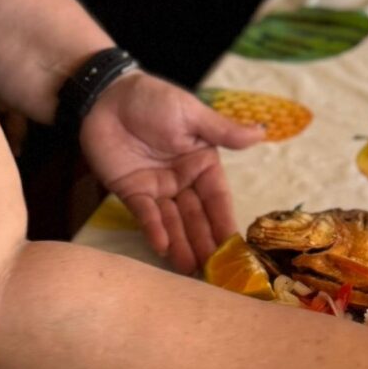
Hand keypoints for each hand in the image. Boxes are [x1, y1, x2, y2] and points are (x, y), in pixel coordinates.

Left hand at [78, 71, 262, 274]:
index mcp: (202, 163)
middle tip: (214, 273)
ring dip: (182, 245)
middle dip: (205, 243)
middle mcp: (182, 181)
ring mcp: (156, 189)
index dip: (225, 222)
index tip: (237, 250)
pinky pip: (145, 215)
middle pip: (196, 217)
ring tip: (192, 271)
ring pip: (173, 222)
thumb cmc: (153, 99)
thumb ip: (223, 131)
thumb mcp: (192, 114)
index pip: (218, 199)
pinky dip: (154, 230)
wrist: (106, 95)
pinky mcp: (130, 192)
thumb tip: (261, 134)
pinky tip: (163, 248)